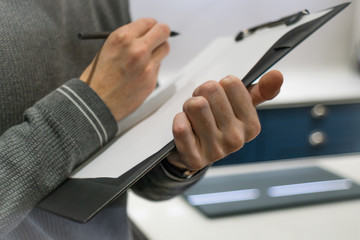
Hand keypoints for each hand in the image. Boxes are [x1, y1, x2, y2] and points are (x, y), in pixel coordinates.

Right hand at [80, 18, 169, 120]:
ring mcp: (146, 66)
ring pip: (165, 48)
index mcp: (122, 38)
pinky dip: (152, 67)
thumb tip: (147, 34)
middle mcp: (136, 49)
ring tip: (146, 58)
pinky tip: (139, 74)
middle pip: (163, 31)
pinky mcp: (151, 80)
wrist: (95, 102)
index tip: (151, 30)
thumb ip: (129, 39)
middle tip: (157, 39)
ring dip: (158, 51)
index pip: (149, 22)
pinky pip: (158, 66)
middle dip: (160, 34)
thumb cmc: (99, 75)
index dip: (151, 26)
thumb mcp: (109, 48)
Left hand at [167, 70, 282, 170]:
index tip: (218, 98)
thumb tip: (277, 74)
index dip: (218, 86)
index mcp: (251, 126)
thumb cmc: (217, 123)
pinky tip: (185, 126)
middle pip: (210, 91)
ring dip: (188, 106)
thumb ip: (260, 90)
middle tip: (202, 107)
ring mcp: (216, 151)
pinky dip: (179, 120)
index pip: (230, 83)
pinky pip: (181, 127)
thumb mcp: (240, 107)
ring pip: (195, 105)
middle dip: (201, 93)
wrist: (195, 151)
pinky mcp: (195, 159)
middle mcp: (236, 140)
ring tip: (193, 116)